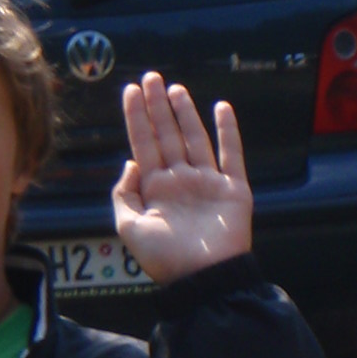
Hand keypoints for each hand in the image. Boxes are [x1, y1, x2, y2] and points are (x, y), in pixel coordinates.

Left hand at [112, 73, 252, 282]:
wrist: (204, 280)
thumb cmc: (166, 260)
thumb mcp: (130, 228)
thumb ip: (123, 194)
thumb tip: (130, 162)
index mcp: (156, 190)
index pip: (144, 144)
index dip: (137, 116)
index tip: (131, 89)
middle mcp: (181, 182)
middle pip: (167, 135)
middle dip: (158, 106)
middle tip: (152, 77)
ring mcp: (208, 185)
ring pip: (195, 139)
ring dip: (186, 113)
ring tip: (175, 89)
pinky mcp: (233, 191)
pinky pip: (232, 155)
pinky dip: (228, 132)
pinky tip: (221, 108)